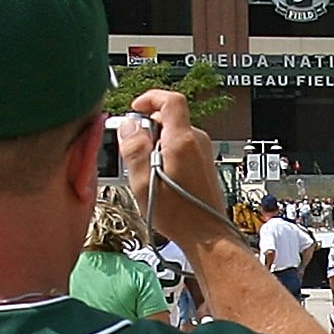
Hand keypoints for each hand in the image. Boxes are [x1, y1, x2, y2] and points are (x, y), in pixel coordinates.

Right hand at [122, 91, 229, 252]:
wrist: (206, 235)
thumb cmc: (179, 215)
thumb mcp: (142, 182)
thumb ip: (133, 149)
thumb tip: (128, 126)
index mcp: (182, 141)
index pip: (171, 100)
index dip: (150, 98)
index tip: (136, 108)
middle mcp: (196, 142)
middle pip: (169, 118)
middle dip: (147, 127)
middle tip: (133, 149)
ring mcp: (203, 152)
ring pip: (174, 134)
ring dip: (156, 144)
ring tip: (146, 170)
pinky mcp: (204, 163)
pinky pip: (181, 147)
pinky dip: (166, 154)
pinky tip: (159, 177)